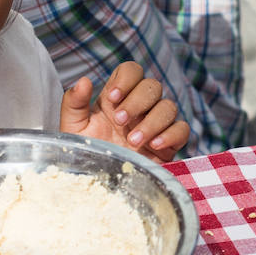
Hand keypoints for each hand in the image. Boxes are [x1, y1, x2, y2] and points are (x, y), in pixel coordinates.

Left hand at [59, 62, 190, 161]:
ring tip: (133, 141)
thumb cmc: (86, 153)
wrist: (97, 183)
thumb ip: (74, 102)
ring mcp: (156, 124)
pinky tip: (153, 145)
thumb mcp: (73, 127)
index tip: (112, 97)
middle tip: (119, 121)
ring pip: (169, 106)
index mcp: (117, 98)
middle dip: (136, 102)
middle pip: (152, 86)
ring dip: (152, 121)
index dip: (125, 79)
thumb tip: (84, 80)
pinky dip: (170, 135)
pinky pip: (182, 129)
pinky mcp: (169, 144)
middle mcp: (139, 108)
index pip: (131, 71)